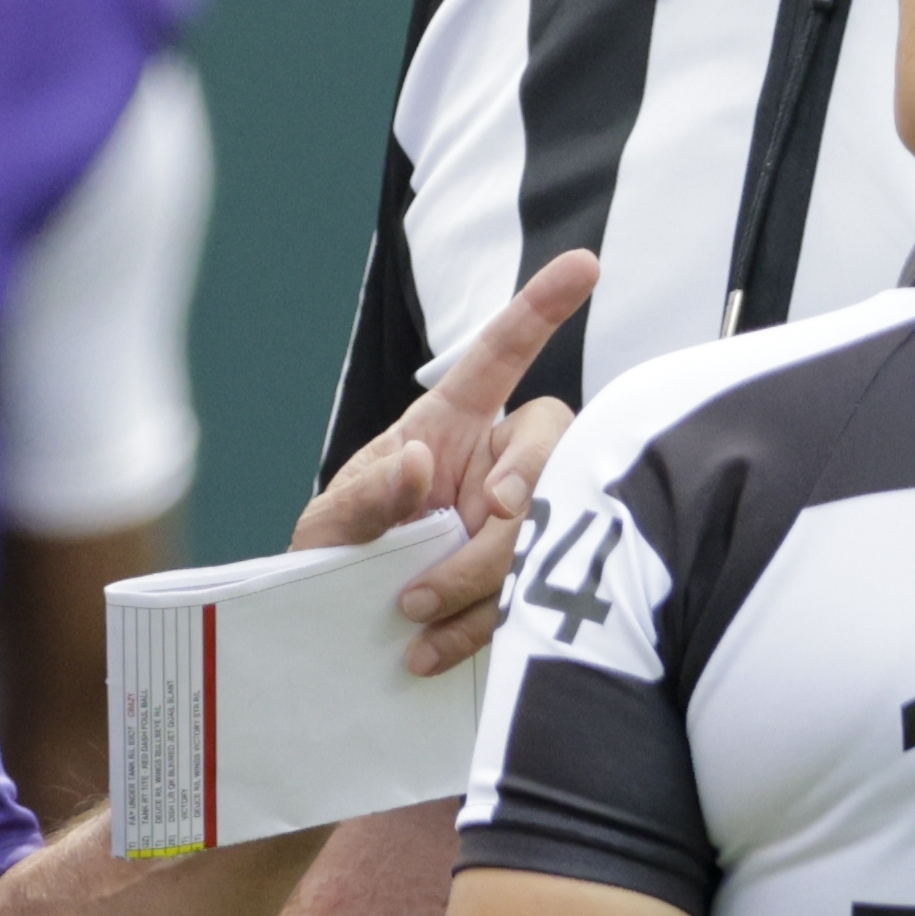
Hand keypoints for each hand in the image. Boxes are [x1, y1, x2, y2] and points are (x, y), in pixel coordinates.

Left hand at [290, 252, 596, 676]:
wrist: (336, 628)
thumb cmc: (336, 551)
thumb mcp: (330, 522)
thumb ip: (369, 494)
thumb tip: (419, 464)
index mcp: (448, 425)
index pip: (499, 357)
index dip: (539, 310)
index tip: (584, 264)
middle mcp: (492, 465)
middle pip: (549, 439)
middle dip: (528, 476)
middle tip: (490, 517)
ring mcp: (511, 525)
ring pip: (546, 524)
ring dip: (487, 568)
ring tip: (413, 605)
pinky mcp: (519, 586)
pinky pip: (530, 595)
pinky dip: (479, 625)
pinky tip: (428, 650)